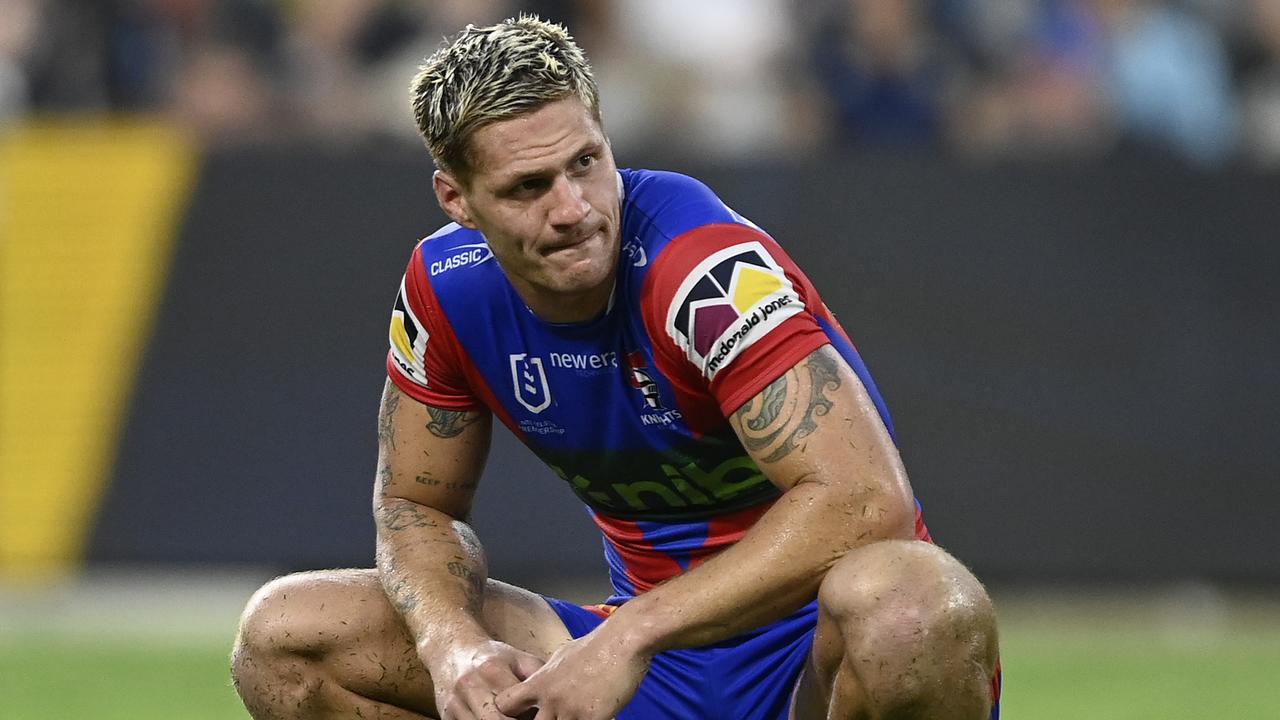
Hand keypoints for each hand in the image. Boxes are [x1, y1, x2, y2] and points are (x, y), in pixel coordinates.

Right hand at [430, 639, 545, 719]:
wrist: (451, 650)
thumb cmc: (492, 657)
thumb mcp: (518, 658)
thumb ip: (538, 675)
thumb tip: (558, 692)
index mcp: (492, 670)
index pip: (514, 702)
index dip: (530, 714)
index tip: (543, 714)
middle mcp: (470, 686)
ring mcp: (455, 703)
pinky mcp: (446, 715)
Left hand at [494, 625, 649, 719]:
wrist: (623, 641)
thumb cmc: (595, 645)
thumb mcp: (562, 656)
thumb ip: (548, 674)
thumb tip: (542, 680)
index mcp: (540, 682)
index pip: (505, 704)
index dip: (510, 712)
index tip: (523, 713)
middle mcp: (550, 699)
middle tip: (556, 717)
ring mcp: (570, 710)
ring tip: (576, 716)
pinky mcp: (592, 718)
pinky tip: (595, 717)